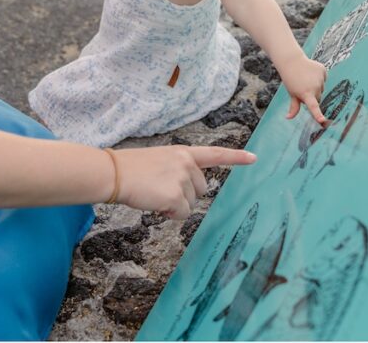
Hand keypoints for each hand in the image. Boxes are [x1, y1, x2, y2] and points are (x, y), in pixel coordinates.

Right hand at [111, 146, 256, 219]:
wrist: (114, 173)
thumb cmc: (130, 168)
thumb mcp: (160, 160)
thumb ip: (178, 170)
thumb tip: (184, 194)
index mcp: (183, 152)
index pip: (215, 154)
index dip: (236, 157)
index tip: (254, 158)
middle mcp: (187, 164)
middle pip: (202, 190)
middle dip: (184, 195)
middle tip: (160, 189)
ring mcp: (182, 180)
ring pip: (190, 205)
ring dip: (174, 205)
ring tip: (153, 193)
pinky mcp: (176, 196)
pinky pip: (181, 215)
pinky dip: (168, 214)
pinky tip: (154, 203)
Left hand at [280, 55, 328, 124]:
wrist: (292, 61)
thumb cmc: (291, 79)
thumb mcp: (292, 93)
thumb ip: (294, 107)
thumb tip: (289, 117)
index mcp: (306, 94)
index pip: (313, 107)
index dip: (318, 114)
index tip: (322, 121)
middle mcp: (315, 87)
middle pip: (318, 98)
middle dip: (312, 96)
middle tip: (303, 88)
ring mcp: (320, 78)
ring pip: (321, 89)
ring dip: (315, 87)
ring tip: (306, 79)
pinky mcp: (323, 71)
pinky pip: (323, 79)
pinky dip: (318, 78)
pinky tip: (311, 73)